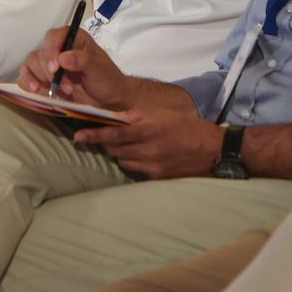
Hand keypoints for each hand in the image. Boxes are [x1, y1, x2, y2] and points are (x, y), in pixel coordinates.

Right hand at [18, 28, 131, 108]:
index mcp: (73, 39)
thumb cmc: (107, 80)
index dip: (51, 51)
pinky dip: (28, 82)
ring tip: (58, 92)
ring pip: (31, 63)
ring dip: (42, 79)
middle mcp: (59, 48)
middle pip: (40, 53)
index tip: (55, 68)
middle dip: (50, 73)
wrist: (109, 100)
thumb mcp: (100, 70)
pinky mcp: (44, 78)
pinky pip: (27, 75)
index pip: (53, 37)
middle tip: (67, 88)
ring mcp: (49, 63)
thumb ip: (83, 61)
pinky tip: (36, 90)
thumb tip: (63, 58)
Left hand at [72, 106, 221, 178]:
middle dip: (108, 143)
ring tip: (130, 146)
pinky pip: (135, 170)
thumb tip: (114, 118)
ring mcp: (152, 166)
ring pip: (122, 161)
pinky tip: (142, 156)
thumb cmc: (187, 127)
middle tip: (110, 137)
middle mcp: (148, 149)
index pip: (113, 134)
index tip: (78, 136)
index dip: (93, 135)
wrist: (213, 150)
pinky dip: (133, 162)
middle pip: (114, 150)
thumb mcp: (162, 114)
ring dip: (120, 154)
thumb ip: (136, 116)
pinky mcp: (157, 177)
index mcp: (148, 130)